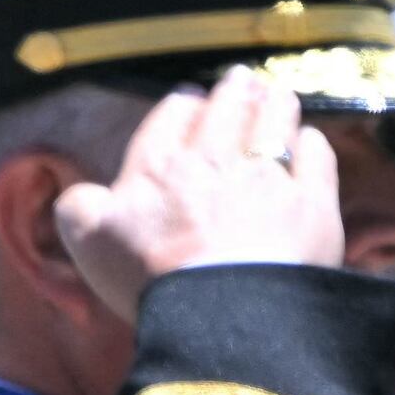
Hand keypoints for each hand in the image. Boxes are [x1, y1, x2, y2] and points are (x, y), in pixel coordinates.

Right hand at [56, 63, 346, 317]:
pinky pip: (315, 156)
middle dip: (233, 91)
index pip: (172, 116)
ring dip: (274, 103)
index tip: (189, 101)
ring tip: (275, 95)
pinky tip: (307, 142)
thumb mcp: (90, 244)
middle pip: (227, 109)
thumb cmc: (153, 279)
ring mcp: (268, 178)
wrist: (226, 313)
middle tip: (239, 81)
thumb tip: (81, 193)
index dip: (182, 105)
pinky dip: (310, 144)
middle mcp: (216, 159)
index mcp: (159, 165)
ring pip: (274, 120)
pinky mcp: (312, 202)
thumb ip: (78, 208)